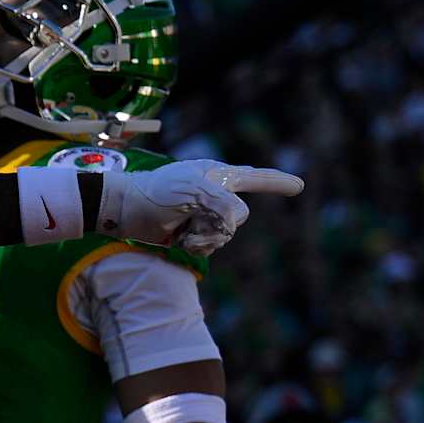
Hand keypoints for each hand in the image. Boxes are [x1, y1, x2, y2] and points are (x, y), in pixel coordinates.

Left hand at [98, 159, 303, 253]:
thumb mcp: (193, 190)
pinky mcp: (195, 233)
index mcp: (219, 175)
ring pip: (225, 236)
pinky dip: (196, 246)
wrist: (126, 210)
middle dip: (217, 225)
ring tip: (182, 229)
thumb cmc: (157, 192)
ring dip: (203, 238)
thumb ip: (222, 203)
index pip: (256, 177)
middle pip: (238, 219)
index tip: (298, 186)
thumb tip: (236, 223)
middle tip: (191, 217)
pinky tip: (178, 239)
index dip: (277, 182)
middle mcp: (216, 194)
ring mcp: (206, 215)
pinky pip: (210, 247)